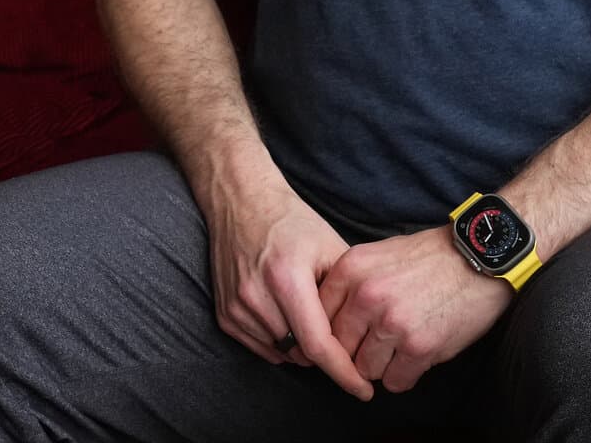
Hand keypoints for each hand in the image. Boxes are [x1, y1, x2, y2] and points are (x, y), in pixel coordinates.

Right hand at [203, 170, 377, 400]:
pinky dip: (279, 342)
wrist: (241, 201)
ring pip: (281, 353)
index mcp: (287, 278)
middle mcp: (257, 296)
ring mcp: (237, 307)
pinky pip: (261, 347)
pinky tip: (286, 315)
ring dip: (300, 347)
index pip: (318, 344)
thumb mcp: (330, 246)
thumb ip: (347, 292)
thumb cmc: (291, 222)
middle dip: (325, 352)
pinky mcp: (224, 314)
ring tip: (307, 313)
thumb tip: (366, 334)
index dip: (344, 372)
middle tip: (338, 332)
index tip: (364, 390)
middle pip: (301, 352)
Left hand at [318, 226, 512, 394]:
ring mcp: (391, 323)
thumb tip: (326, 320)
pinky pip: (395, 382)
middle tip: (379, 344)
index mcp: (350, 270)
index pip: (318, 319)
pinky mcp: (419, 347)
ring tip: (401, 345)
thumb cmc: (430, 257)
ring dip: (382, 365)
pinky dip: (405, 375)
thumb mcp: (379, 255)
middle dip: (357, 352)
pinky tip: (417, 355)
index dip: (332, 333)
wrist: (478, 258)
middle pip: (340, 349)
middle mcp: (365, 296)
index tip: (347, 338)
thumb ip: (350, 284)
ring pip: (366, 370)